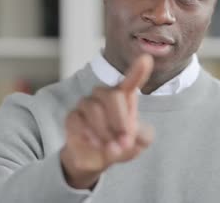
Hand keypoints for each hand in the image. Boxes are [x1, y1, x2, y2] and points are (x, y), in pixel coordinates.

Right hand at [60, 54, 154, 188]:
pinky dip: (90, 135)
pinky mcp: (72, 117)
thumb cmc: (120, 144)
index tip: (146, 59)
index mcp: (124, 97)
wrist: (96, 160)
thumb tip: (129, 136)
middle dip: (121, 122)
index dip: (138, 71)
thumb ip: (142, 136)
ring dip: (106, 133)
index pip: (131, 80)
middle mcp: (104, 95)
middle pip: (113, 96)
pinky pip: (78, 121)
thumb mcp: (139, 142)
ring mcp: (86, 104)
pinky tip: (95, 144)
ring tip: (111, 148)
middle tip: (125, 143)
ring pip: (94, 110)